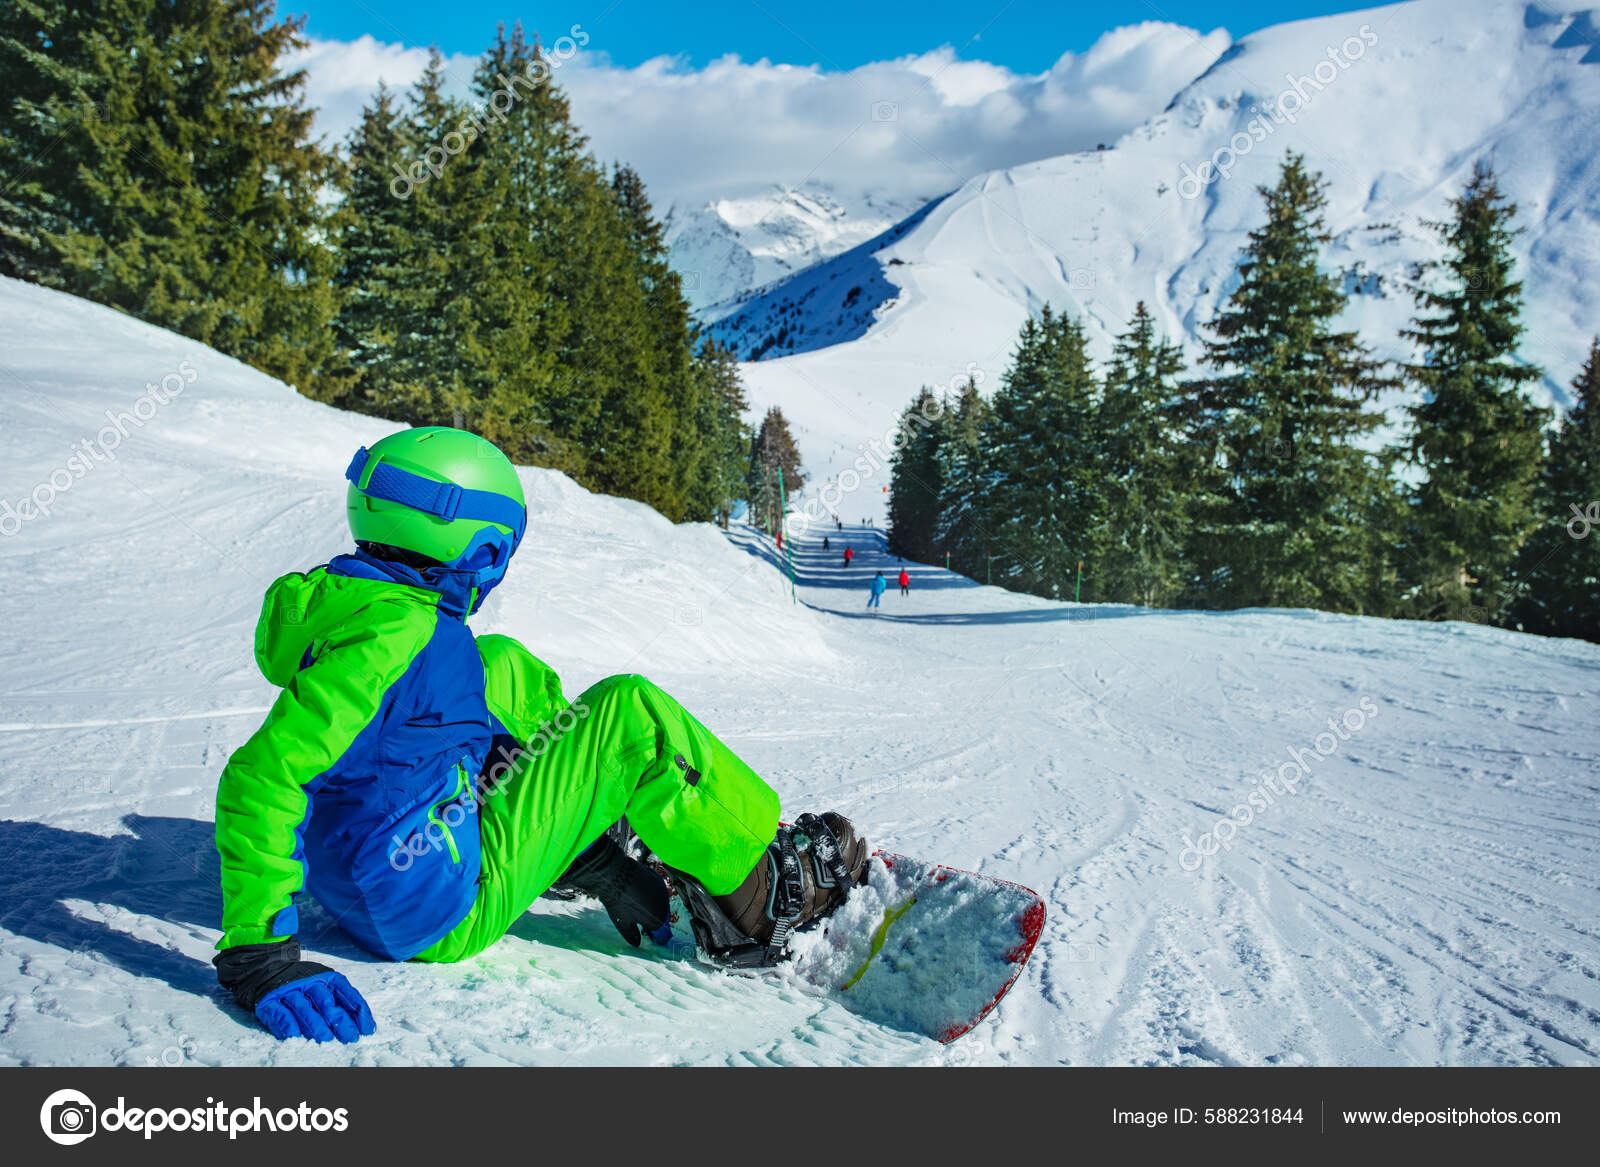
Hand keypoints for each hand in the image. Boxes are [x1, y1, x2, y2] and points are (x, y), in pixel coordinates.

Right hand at [214, 938, 375, 1043]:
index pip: (345, 991)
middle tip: (348, 1036)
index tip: (366, 1029)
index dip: (357, 1009)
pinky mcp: (269, 1002)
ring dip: (315, 1024)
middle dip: (338, 1020)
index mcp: (325, 977)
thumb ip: (341, 1001)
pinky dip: (287, 1024)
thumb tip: (366, 1025)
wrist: (263, 969)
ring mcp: (288, 991)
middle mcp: (308, 982)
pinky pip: (279, 1013)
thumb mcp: (322, 985)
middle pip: (325, 1001)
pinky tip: (295, 1035)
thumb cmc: (301, 984)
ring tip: (325, 1038)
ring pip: (303, 1008)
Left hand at [559, 832, 669, 946]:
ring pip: (658, 901)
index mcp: (658, 920)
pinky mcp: (658, 878)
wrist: (615, 875)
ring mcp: (662, 890)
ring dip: (650, 903)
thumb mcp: (623, 923)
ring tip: (633, 899)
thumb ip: (632, 936)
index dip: (646, 928)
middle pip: (659, 915)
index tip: (637, 924)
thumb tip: (637, 943)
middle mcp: (665, 906)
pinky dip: (649, 890)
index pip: (656, 930)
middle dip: (649, 915)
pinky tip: (636, 888)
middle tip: (633, 911)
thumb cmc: (619, 902)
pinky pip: (656, 889)